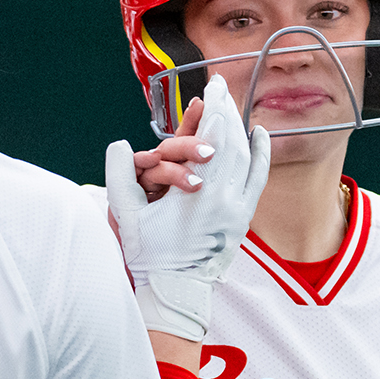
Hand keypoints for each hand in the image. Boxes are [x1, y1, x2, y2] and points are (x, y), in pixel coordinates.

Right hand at [105, 75, 270, 340]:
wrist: (175, 292)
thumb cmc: (149, 254)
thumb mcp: (127, 216)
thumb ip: (120, 177)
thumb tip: (119, 144)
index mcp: (196, 193)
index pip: (211, 137)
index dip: (212, 108)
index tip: (211, 87)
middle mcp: (224, 198)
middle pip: (232, 141)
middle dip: (226, 111)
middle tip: (221, 88)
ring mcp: (238, 210)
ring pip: (246, 157)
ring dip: (239, 128)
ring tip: (231, 107)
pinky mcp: (243, 220)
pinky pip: (257, 178)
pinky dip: (260, 154)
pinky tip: (259, 135)